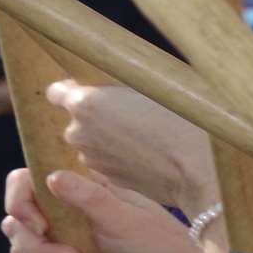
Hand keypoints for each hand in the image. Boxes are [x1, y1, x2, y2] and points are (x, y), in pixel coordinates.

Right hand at [1, 166, 207, 252]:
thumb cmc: (154, 238)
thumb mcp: (123, 217)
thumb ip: (89, 197)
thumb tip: (52, 177)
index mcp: (76, 186)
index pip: (22, 182)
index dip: (19, 205)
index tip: (41, 227)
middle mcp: (61, 209)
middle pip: (15, 227)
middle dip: (41, 252)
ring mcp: (59, 236)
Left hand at [44, 79, 216, 208]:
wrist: (195, 168)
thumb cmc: (181, 120)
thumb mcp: (153, 85)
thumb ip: (119, 80)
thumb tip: (109, 76)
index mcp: (85, 103)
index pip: (57, 91)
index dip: (76, 87)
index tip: (95, 87)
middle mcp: (79, 132)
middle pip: (78, 116)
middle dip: (97, 112)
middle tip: (131, 108)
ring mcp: (91, 158)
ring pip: (93, 138)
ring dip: (108, 133)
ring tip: (143, 132)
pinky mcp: (106, 176)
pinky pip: (106, 157)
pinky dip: (119, 153)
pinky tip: (146, 150)